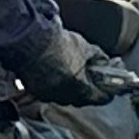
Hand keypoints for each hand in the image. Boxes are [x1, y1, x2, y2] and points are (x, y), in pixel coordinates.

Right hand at [17, 25, 131, 106]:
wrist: (29, 40)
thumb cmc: (57, 43)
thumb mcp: (86, 47)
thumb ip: (98, 58)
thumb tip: (105, 62)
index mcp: (80, 88)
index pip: (100, 98)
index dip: (107, 92)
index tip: (110, 88)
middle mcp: (64, 96)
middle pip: (83, 98)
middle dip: (89, 89)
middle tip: (92, 79)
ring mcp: (48, 94)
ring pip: (66, 96)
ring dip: (72, 88)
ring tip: (74, 74)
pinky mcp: (35, 89)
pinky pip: (51, 92)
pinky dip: (57, 85)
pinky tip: (58, 73)